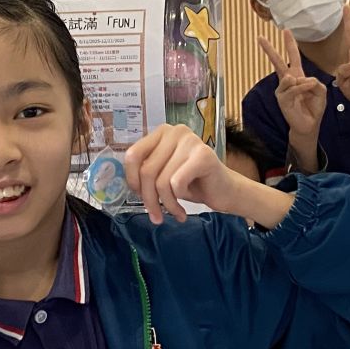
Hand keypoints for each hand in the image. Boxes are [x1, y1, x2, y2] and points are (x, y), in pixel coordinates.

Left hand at [124, 125, 293, 230]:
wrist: (226, 192)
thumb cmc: (193, 183)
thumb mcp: (163, 175)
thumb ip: (145, 171)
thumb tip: (123, 182)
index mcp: (161, 133)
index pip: (133, 156)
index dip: (132, 181)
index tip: (140, 197)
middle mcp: (174, 131)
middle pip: (146, 171)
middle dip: (149, 199)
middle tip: (156, 216)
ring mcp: (190, 141)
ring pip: (161, 181)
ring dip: (166, 205)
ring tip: (175, 213)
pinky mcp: (203, 155)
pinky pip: (176, 183)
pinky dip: (178, 202)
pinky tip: (185, 208)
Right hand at [256, 29, 325, 161]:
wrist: (309, 125)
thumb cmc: (314, 107)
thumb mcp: (321, 91)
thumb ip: (314, 82)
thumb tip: (300, 81)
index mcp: (297, 76)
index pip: (292, 57)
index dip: (290, 44)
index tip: (286, 30)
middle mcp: (287, 81)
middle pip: (277, 62)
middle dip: (268, 49)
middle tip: (260, 37)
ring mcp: (283, 90)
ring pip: (291, 77)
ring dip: (304, 82)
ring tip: (312, 87)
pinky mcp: (282, 99)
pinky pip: (293, 87)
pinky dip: (302, 88)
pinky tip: (307, 88)